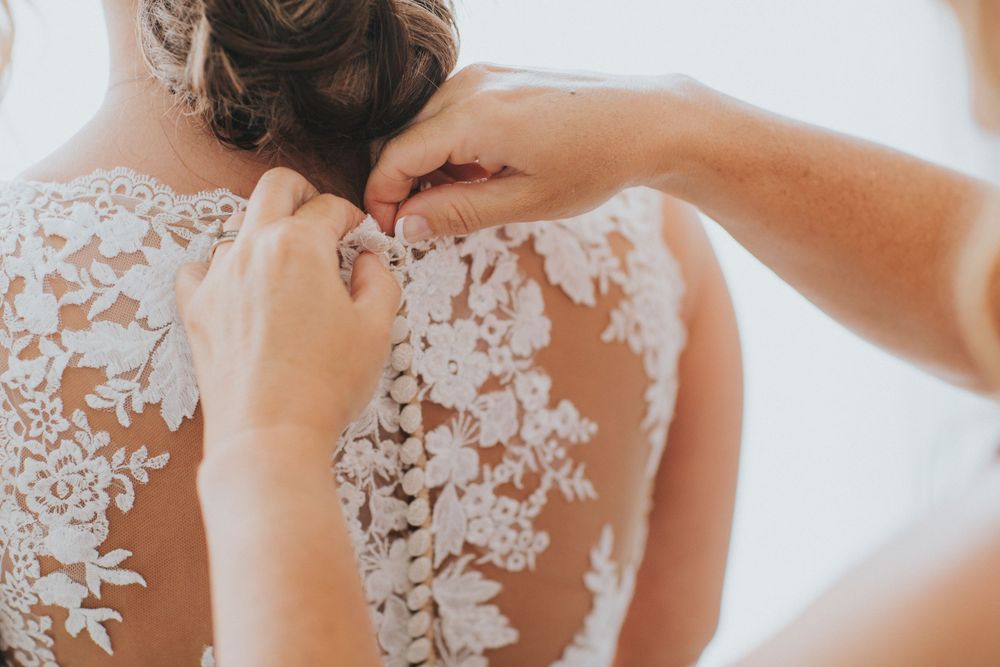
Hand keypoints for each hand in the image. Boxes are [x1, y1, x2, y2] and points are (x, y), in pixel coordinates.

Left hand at [175, 168, 400, 460]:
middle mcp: (253, 249)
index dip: (352, 217)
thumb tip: (367, 260)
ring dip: (265, 233)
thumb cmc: (327, 384)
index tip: (360, 235)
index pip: (330, 207)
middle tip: (321, 217)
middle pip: (274, 187)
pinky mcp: (197, 309)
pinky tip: (240, 287)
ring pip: (237, 226)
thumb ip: (380, 279)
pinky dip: (220, 267)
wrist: (270, 435)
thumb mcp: (377, 329)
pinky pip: (200, 267)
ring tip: (287, 265)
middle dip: (303, 193)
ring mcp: (218, 277)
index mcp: (300, 246)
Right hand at [364, 64, 689, 239]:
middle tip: (425, 223)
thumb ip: (457, 213)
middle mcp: (470, 85)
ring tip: (466, 197)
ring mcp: (483, 73)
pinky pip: (448, 110)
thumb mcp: (525, 202)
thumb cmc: (594, 163)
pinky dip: (449, 144)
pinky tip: (482, 170)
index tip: (392, 232)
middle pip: (401, 136)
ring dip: (427, 164)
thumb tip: (404, 226)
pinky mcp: (496, 74)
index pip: (395, 156)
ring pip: (422, 123)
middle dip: (402, 183)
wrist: (646, 121)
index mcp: (474, 117)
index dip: (383, 199)